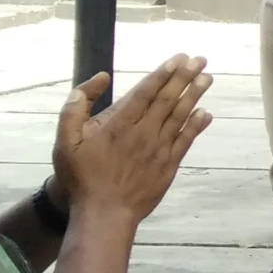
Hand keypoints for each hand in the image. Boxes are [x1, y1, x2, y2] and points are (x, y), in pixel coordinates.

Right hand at [55, 56, 214, 224]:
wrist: (104, 214)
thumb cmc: (82, 178)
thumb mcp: (65, 141)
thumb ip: (76, 107)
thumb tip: (99, 79)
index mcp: (119, 124)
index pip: (146, 92)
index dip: (163, 73)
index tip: (178, 59)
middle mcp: (143, 133)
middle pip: (168, 99)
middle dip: (185, 77)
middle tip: (200, 60)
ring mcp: (159, 149)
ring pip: (180, 117)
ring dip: (195, 96)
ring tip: (207, 78)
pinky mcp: (168, 166)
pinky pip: (185, 141)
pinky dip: (196, 126)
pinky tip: (205, 113)